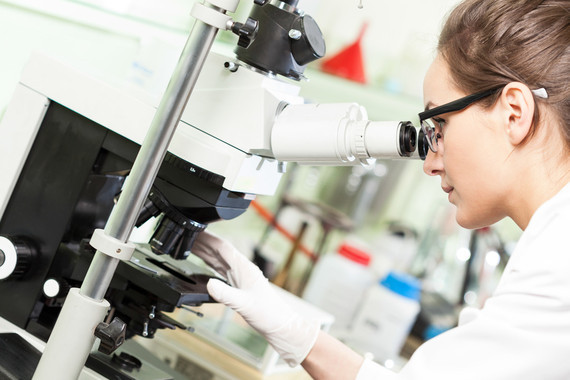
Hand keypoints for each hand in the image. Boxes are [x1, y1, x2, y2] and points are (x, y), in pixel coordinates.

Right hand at [191, 230, 320, 366]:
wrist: (278, 324)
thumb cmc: (267, 313)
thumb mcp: (244, 304)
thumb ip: (226, 294)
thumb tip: (209, 284)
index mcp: (244, 268)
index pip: (224, 248)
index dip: (208, 239)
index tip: (196, 232)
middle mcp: (241, 269)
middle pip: (219, 251)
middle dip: (203, 242)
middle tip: (186, 236)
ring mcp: (240, 276)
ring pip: (218, 259)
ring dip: (204, 251)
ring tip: (190, 245)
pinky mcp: (238, 284)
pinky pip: (220, 269)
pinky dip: (209, 263)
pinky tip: (203, 263)